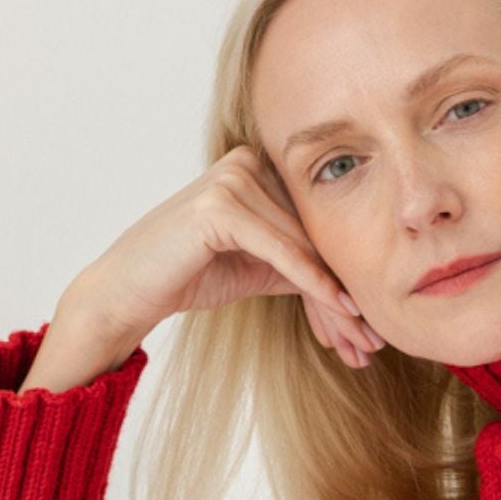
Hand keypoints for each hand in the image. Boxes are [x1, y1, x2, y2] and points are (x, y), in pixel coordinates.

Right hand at [63, 144, 382, 367]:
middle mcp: (246, 163)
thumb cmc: (189, 274)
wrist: (126, 292)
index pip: (314, 223)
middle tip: (374, 336)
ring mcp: (231, 178)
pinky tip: (340, 307)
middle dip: (343, 289)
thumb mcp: (260, 264)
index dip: (342, 273)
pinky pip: (282, 250)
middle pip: (313, 233)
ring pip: (303, 245)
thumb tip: (356, 279)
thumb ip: (301, 258)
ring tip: (362, 335)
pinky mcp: (220, 206)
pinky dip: (312, 281)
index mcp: (256, 167)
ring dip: (334, 295)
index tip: (370, 319)